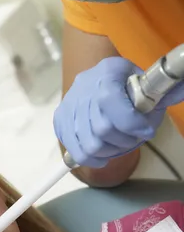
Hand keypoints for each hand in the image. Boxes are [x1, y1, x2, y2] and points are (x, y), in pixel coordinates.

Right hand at [54, 57, 170, 167]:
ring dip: (107, 152)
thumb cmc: (127, 84)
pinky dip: (89, 158)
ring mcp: (69, 104)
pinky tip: (101, 157)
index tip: (146, 132)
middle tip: (132, 141)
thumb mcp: (146, 83)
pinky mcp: (60, 120)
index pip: (111, 103)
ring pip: (87, 144)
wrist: (100, 78)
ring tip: (117, 148)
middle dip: (122, 142)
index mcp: (107, 72)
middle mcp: (83, 87)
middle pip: (101, 129)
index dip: (131, 124)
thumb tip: (181, 91)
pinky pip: (73, 149)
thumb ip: (163, 90)